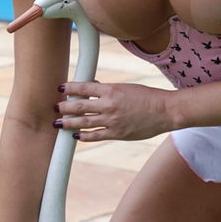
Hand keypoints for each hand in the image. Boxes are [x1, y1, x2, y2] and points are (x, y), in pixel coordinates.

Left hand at [54, 80, 172, 140]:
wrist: (165, 111)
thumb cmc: (147, 97)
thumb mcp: (126, 87)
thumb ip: (108, 89)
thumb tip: (91, 85)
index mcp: (111, 89)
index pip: (84, 87)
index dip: (70, 88)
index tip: (60, 88)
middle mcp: (109, 105)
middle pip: (80, 106)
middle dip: (65, 107)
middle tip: (55, 107)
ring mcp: (112, 121)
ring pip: (84, 122)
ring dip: (69, 123)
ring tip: (58, 123)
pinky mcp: (117, 133)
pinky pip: (95, 136)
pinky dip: (84, 136)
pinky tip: (75, 136)